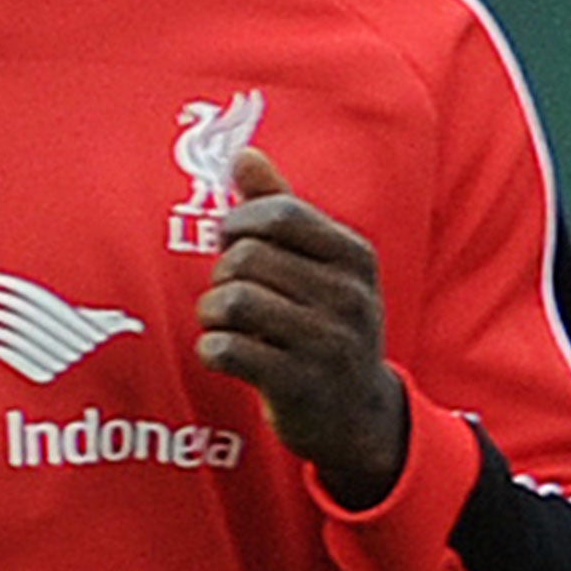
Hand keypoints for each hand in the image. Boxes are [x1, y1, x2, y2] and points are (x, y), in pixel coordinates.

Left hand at [195, 147, 406, 509]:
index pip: (277, 215)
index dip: (239, 222)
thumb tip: (243, 154)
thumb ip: (280, 205)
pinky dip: (212, 348)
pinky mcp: (297, 385)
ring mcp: (326, 343)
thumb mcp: (321, 263)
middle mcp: (347, 297)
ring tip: (223, 321)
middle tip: (230, 291)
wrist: (359, 416)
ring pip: (232, 300)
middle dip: (223, 271)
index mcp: (354, 256)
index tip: (232, 241)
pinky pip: (226, 349)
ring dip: (212, 311)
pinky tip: (225, 353)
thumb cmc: (326, 322)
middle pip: (247, 257)